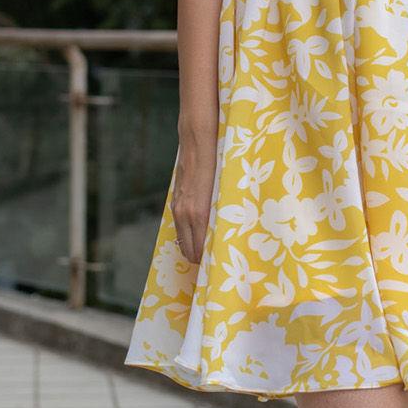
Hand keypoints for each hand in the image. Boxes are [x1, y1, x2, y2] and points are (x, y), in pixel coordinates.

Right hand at [171, 147, 215, 265]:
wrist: (197, 138)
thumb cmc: (219, 160)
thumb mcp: (226, 189)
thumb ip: (225, 212)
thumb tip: (231, 233)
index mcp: (198, 213)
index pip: (200, 249)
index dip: (210, 262)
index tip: (222, 269)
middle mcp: (184, 213)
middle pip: (189, 250)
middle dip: (201, 260)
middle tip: (219, 266)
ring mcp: (178, 206)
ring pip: (182, 240)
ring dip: (194, 249)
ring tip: (210, 255)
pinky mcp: (176, 200)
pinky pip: (180, 227)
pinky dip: (188, 237)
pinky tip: (199, 237)